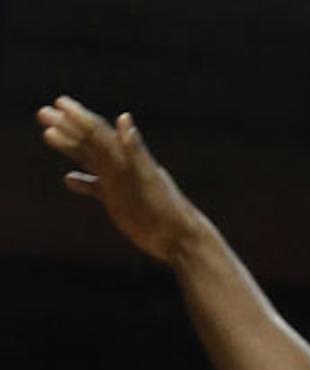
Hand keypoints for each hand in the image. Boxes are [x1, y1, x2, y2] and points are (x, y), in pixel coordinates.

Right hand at [37, 97, 200, 261]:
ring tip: (47, 134)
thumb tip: (124, 118)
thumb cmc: (168, 207)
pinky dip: (82, 182)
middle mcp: (121, 166)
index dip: (79, 117)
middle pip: (89, 141)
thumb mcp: (149, 177)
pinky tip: (68, 179)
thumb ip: (135, 149)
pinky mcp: (117, 201)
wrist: (179, 238)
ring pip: (89, 159)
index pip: (99, 131)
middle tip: (42, 113)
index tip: (58, 103)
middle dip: (66, 126)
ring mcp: (118, 182)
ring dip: (69, 146)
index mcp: (127, 158)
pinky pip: (95, 187)